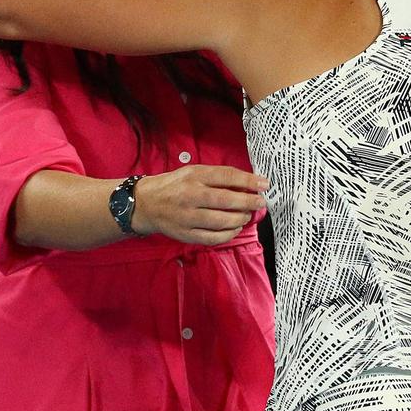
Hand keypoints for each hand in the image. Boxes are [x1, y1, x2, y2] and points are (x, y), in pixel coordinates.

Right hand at [131, 165, 268, 245]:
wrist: (146, 203)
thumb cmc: (175, 185)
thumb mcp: (193, 172)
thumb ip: (217, 177)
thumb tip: (247, 184)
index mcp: (193, 176)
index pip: (226, 176)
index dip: (248, 181)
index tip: (264, 184)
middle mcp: (190, 196)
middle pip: (226, 200)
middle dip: (248, 202)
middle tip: (260, 202)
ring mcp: (187, 217)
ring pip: (221, 221)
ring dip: (240, 219)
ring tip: (247, 215)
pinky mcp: (185, 234)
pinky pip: (213, 238)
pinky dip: (229, 234)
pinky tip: (235, 228)